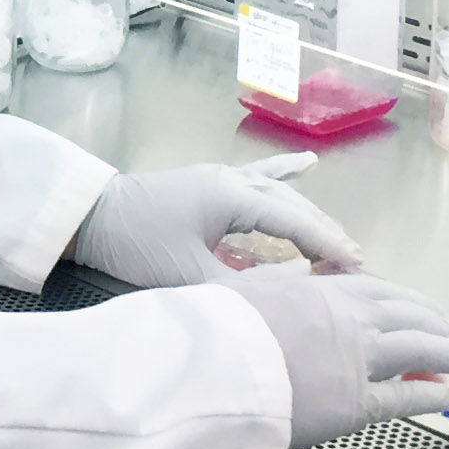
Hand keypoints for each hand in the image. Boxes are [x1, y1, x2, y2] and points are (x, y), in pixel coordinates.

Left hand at [72, 157, 361, 287]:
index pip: (295, 221)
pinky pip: (257, 175)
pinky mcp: (209, 183)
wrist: (90, 217)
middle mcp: (233, 181)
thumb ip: (247, 283)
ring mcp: (221, 178)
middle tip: (356, 264)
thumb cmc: (136, 246)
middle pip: (294, 205)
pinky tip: (309, 164)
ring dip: (310, 216)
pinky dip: (284, 172)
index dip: (328, 245)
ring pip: (279, 193)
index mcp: (232, 198)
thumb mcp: (191, 277)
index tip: (358, 268)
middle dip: (326, 234)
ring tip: (339, 240)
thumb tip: (295, 282)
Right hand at [217, 266, 448, 445]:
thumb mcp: (250, 288)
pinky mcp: (357, 403)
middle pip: (409, 316)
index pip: (378, 290)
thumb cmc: (220, 329)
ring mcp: (359, 361)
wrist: (213, 367)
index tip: (419, 306)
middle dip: (437, 323)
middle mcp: (351, 320)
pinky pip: (407, 398)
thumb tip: (298, 276)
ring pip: (420, 350)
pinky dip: (434, 395)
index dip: (405, 300)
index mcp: (323, 290)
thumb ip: (282, 282)